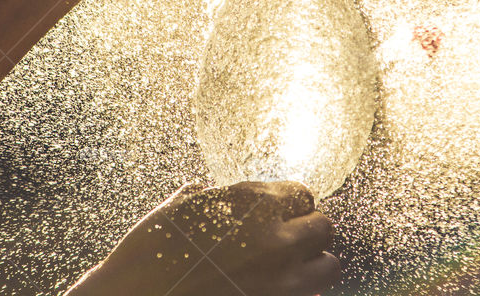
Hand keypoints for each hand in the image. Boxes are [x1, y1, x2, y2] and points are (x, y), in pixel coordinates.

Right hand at [65, 181, 340, 295]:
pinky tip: (276, 290)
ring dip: (314, 265)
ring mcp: (280, 279)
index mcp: (253, 202)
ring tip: (292, 270)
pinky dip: (301, 294)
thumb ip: (213, 195)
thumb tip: (218, 193)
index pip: (303, 194)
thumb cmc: (150, 250)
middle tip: (288, 242)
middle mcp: (276, 237)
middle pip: (324, 227)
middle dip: (308, 232)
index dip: (291, 205)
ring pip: (329, 266)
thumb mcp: (181, 206)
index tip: (280, 214)